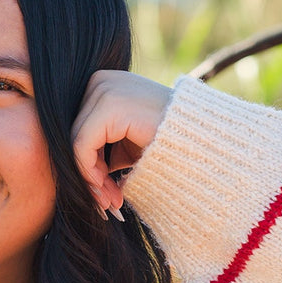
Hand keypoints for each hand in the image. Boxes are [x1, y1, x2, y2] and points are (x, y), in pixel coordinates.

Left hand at [71, 71, 169, 214]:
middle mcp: (101, 80)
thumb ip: (101, 152)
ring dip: (90, 178)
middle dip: (89, 175)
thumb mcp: (126, 146)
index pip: (79, 129)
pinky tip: (108, 190)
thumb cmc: (171, 146)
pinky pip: (81, 145)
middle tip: (107, 203)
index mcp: (104, 84)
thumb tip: (77, 175)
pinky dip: (89, 172)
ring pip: (75, 143)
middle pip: (74, 136)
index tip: (104, 195)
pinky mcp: (109, 105)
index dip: (87, 166)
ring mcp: (105, 88)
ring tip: (111, 201)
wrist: (207, 140)